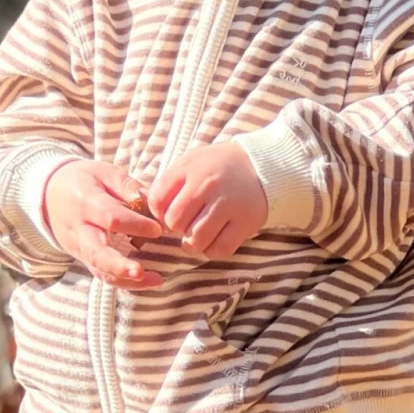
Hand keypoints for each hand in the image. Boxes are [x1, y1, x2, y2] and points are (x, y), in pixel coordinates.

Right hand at [42, 158, 165, 289]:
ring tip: (155, 280)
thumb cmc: (82, 181)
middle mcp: (79, 230)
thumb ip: (125, 185)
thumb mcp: (101, 172)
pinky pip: (102, 274)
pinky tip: (148, 281)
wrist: (49, 196)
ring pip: (100, 269)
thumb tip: (150, 198)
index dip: (135, 225)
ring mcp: (79, 248)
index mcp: (85, 203)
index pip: (110, 218)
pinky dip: (124, 281)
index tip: (158, 228)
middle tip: (141, 271)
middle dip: (119, 265)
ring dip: (126, 279)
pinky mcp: (84, 259)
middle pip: (97, 253)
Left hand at [148, 141, 266, 258]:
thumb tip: (149, 209)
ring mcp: (228, 206)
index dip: (158, 212)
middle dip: (175, 228)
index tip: (169, 212)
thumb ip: (170, 181)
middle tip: (186, 223)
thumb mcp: (192, 161)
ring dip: (191, 244)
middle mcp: (208, 186)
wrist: (264, 166)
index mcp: (191, 169)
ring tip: (197, 235)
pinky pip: (219, 250)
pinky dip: (211, 251)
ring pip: (195, 240)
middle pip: (174, 222)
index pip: (157, 200)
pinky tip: (213, 240)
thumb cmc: (220, 167)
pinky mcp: (245, 223)